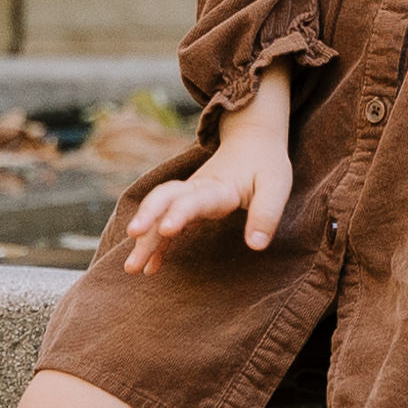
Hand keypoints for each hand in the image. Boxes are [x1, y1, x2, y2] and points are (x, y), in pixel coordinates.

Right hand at [127, 75, 298, 263]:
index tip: (166, 230)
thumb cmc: (266, 165)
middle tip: (133, 240)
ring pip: (158, 211)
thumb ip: (266, 214)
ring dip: (144, 236)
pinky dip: (156, 243)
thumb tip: (256, 246)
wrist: (253, 140)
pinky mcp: (187, 205)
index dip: (179, 213)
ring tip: (132, 267)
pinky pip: (165, 222)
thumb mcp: (276, 186)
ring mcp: (188, 195)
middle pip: (164, 199)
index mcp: (218, 186)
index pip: (194, 199)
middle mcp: (196, 188)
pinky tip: (150, 267)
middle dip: (147, 218)